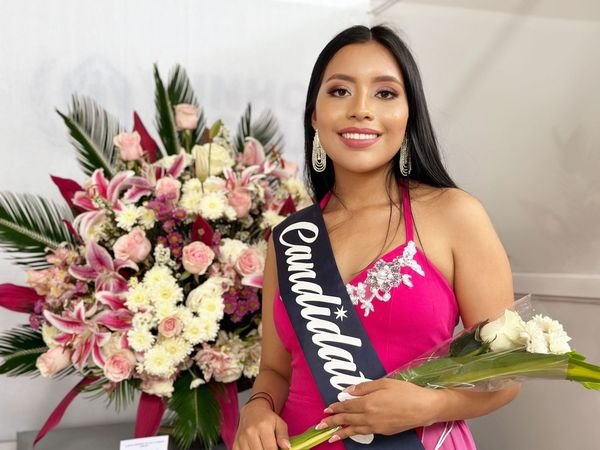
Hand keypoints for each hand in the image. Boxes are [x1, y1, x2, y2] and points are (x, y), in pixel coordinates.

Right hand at [233, 399, 290, 449]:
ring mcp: (241, 439)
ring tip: (263, 447)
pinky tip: (255, 448)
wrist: (252, 411)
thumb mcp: (279, 423)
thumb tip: (287, 447)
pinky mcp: (235, 444)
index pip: (270, 449)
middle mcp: (250, 433)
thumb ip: (283, 435)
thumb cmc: (268, 418)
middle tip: (271, 447)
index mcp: (263, 427)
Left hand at [316, 379, 439, 442]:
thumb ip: (364, 387)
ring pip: (354, 430)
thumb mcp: (384, 383)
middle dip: (332, 422)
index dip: (335, 407)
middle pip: (347, 419)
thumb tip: (348, 390)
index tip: (326, 410)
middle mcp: (369, 417)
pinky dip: (355, 433)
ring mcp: (376, 426)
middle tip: (320, 426)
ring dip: (341, 432)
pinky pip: (365, 432)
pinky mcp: (383, 432)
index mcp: (368, 403)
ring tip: (331, 436)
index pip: (346, 406)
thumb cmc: (405, 392)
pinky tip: (351, 433)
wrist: (423, 408)